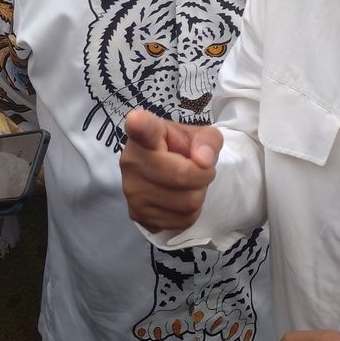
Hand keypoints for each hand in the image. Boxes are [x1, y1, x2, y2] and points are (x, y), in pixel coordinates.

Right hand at [118, 108, 221, 231]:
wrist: (164, 171)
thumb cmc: (181, 148)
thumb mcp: (200, 136)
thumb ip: (208, 141)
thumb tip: (204, 161)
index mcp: (145, 135)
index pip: (143, 129)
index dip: (140, 124)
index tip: (136, 120)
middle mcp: (131, 161)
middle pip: (182, 176)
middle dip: (203, 174)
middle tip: (200, 169)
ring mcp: (131, 191)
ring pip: (187, 202)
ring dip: (198, 194)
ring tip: (189, 183)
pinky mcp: (138, 215)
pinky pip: (182, 220)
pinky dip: (190, 212)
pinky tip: (179, 198)